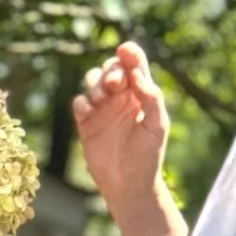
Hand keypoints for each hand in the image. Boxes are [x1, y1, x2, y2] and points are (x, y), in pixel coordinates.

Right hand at [74, 42, 169, 215]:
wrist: (128, 186)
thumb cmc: (148, 156)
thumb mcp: (156, 125)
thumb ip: (150, 97)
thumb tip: (137, 74)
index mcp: (140, 95)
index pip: (134, 66)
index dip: (129, 54)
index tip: (125, 50)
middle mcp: (120, 99)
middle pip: (110, 69)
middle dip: (110, 70)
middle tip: (114, 84)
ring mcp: (102, 111)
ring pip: (92, 82)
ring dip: (94, 83)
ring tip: (100, 97)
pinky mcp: (86, 125)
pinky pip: (79, 103)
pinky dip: (81, 101)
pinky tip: (87, 110)